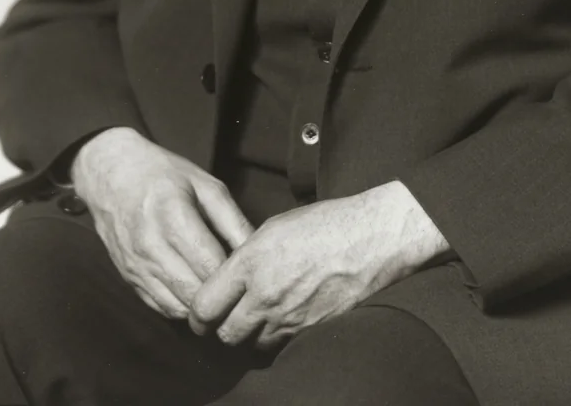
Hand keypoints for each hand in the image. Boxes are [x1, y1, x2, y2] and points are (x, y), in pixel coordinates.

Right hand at [71, 127, 253, 319]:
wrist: (113, 175)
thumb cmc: (166, 176)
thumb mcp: (207, 186)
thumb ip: (233, 220)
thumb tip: (257, 252)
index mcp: (174, 217)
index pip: (210, 265)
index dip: (235, 274)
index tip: (250, 271)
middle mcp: (151, 247)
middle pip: (194, 292)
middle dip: (220, 295)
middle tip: (240, 288)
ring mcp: (136, 266)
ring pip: (177, 307)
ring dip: (202, 306)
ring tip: (220, 293)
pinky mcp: (128, 279)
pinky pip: (160, 307)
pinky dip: (182, 306)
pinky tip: (196, 291)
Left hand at [189, 181, 449, 348]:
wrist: (372, 238)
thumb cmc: (325, 224)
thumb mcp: (274, 227)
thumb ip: (245, 257)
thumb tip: (227, 280)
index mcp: (252, 262)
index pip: (204, 307)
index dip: (198, 314)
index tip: (201, 313)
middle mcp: (265, 294)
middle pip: (225, 335)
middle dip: (222, 330)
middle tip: (227, 320)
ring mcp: (289, 316)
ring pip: (251, 345)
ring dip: (250, 336)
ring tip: (258, 318)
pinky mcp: (310, 331)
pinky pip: (280, 346)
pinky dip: (276, 338)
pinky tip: (283, 319)